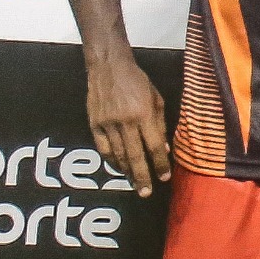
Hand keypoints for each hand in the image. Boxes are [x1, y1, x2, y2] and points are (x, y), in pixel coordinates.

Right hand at [85, 51, 170, 196]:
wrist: (108, 66)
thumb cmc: (137, 81)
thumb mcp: (156, 99)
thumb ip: (161, 125)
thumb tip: (164, 150)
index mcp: (144, 114)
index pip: (154, 146)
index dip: (160, 164)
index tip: (164, 177)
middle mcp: (125, 121)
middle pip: (135, 156)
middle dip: (142, 177)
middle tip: (147, 192)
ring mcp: (107, 123)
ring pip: (118, 155)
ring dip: (127, 172)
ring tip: (135, 184)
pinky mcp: (94, 123)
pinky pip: (103, 149)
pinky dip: (112, 161)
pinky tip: (119, 168)